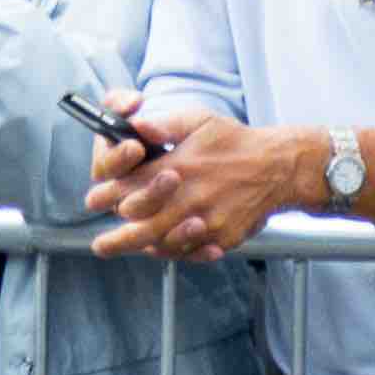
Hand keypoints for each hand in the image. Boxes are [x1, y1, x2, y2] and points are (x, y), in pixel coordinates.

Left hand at [90, 108, 323, 259]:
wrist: (279, 168)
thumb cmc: (235, 142)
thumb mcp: (200, 121)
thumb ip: (166, 125)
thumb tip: (135, 125)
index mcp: (180, 166)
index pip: (133, 186)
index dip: (109, 194)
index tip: (94, 200)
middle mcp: (190, 197)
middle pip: (142, 225)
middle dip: (117, 237)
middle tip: (99, 245)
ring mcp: (207, 222)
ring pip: (164, 243)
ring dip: (138, 248)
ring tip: (117, 250)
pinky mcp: (222, 238)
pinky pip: (191, 252)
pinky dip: (172, 253)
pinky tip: (158, 250)